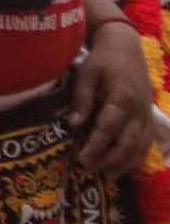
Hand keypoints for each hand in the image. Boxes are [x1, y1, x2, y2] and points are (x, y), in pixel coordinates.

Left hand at [69, 21, 160, 174]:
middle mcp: (139, 110)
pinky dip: (136, 157)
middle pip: (128, 142)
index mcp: (122, 97)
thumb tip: (74, 125)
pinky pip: (147, 143)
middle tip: (88, 169)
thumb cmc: (102, 61)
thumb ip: (81, 100)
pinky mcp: (149, 118)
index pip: (109, 128)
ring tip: (106, 175)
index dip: (96, 146)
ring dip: (124, 163)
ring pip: (141, 146)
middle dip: (109, 159)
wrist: (126, 48)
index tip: (82, 159)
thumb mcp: (86, 75)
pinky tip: (123, 167)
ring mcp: (147, 115)